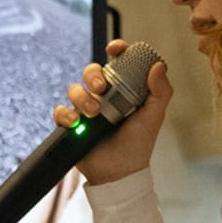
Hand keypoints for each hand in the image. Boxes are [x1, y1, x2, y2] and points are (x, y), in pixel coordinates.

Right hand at [52, 39, 172, 184]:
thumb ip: (160, 91)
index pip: (118, 63)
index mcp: (123, 90)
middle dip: (93, 75)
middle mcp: (103, 97)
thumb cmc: (137, 145)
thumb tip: (158, 66)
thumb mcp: (154, 117)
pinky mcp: (72, 125)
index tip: (114, 49)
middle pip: (91, 72)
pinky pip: (61, 111)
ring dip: (82, 97)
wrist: (119, 173)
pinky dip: (65, 115)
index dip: (116, 51)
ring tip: (94, 113)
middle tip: (101, 87)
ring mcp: (86, 110)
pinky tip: (76, 124)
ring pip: (74, 89)